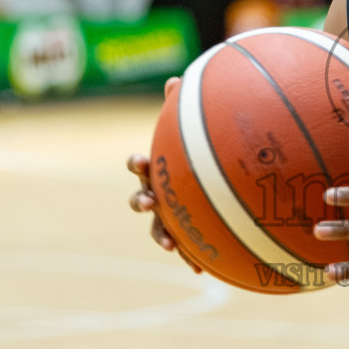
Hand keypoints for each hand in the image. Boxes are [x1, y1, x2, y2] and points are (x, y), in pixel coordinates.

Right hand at [128, 78, 201, 272]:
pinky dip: (191, 257)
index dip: (137, 163)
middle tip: (147, 203)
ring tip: (169, 245)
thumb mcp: (190, 132)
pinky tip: (202, 269)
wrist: (211, 180)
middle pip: (139, 199)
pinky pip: (186, 247)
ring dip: (160, 236)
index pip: (139, 165)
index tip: (141, 160)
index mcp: (156, 169)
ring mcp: (168, 215)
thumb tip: (175, 79)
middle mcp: (156, 193)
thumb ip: (181, 108)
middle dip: (140, 202)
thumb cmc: (197, 152)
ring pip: (158, 228)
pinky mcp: (184, 233)